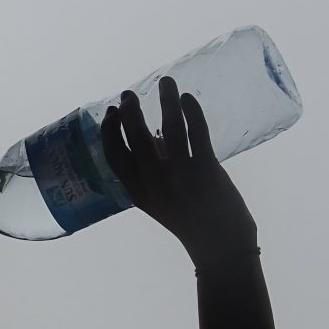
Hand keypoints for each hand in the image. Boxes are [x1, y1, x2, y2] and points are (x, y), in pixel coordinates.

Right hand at [100, 76, 257, 263]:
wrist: (219, 247)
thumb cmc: (189, 220)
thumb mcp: (159, 198)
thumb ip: (154, 167)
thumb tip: (153, 134)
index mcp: (137, 190)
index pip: (113, 154)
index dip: (108, 130)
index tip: (109, 111)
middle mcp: (154, 182)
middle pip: (136, 137)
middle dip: (130, 110)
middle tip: (129, 94)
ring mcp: (180, 176)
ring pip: (169, 129)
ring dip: (165, 100)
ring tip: (166, 81)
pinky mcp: (207, 171)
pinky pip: (197, 134)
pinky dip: (191, 112)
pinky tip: (187, 98)